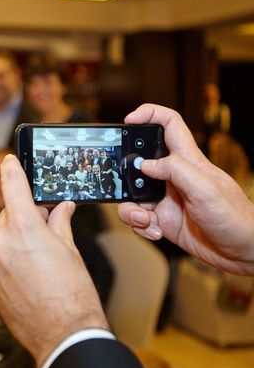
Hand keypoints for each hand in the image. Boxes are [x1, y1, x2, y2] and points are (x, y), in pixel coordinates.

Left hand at [0, 155, 108, 367]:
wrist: (63, 335)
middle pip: (8, 216)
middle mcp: (0, 242)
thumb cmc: (72, 295)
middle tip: (45, 230)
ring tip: (38, 262)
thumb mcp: (70, 250)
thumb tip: (60, 208)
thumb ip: (59, 223)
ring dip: (15, 241)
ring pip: (0, 239)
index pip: (12, 185)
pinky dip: (7, 260)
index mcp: (23, 228)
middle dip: (24, 218)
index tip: (8, 161)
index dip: (11, 169)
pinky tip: (26, 275)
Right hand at [118, 104, 253, 274]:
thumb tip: (146, 164)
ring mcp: (166, 199)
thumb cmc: (235, 218)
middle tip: (125, 187)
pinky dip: (141, 227)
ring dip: (131, 210)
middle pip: (138, 164)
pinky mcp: (163, 219)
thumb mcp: (206, 189)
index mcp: (187, 161)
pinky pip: (139, 218)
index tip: (129, 120)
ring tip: (145, 220)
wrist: (243, 252)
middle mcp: (173, 177)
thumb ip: (176, 170)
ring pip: (133, 196)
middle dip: (125, 176)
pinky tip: (156, 231)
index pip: (168, 125)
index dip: (149, 115)